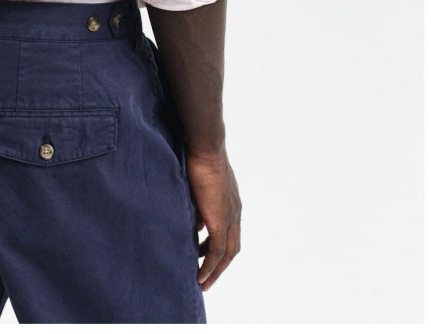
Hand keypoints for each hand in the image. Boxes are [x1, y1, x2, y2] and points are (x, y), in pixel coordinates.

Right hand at [185, 148, 240, 289]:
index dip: (219, 247)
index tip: (206, 257)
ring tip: (201, 282)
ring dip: (215, 270)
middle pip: (232, 248)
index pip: (229, 232)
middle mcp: (235, 213)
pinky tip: (200, 276)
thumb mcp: (201, 185)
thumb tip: (196, 225)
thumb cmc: (200, 158)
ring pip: (227, 254)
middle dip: (219, 265)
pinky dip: (210, 266)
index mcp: (231, 203)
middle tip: (206, 277)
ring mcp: (230, 217)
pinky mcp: (220, 220)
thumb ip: (200, 205)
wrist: (206, 148)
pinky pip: (218, 251)